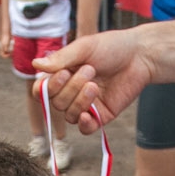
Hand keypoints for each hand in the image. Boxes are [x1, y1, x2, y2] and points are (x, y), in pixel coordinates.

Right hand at [33, 27, 155, 132]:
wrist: (139, 56)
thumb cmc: (111, 47)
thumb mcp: (84, 48)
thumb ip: (61, 58)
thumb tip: (35, 64)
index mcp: (62, 75)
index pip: (42, 91)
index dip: (47, 88)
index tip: (62, 73)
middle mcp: (70, 92)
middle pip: (56, 103)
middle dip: (71, 88)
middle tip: (90, 70)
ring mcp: (85, 105)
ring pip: (69, 115)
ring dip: (80, 100)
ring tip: (95, 84)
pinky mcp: (101, 116)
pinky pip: (85, 128)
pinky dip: (84, 124)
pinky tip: (88, 114)